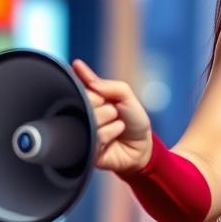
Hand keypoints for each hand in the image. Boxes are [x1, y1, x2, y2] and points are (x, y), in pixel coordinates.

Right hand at [71, 59, 153, 174]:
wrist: (141, 148)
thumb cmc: (133, 120)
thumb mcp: (126, 95)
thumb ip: (108, 84)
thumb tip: (83, 73)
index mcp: (87, 99)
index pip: (79, 88)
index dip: (95, 93)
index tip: (104, 99)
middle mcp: (81, 114)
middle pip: (83, 103)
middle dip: (104, 107)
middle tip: (114, 113)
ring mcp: (81, 131)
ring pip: (90, 119)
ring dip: (108, 119)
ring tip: (116, 124)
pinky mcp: (83, 148)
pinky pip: (94, 136)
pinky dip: (109, 133)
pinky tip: (115, 135)